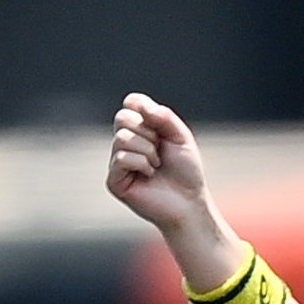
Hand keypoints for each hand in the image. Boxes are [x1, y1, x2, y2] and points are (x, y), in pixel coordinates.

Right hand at [104, 94, 227, 255]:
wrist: (190, 202)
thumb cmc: (186, 171)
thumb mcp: (180, 136)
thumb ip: (162, 116)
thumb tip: (133, 101)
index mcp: (139, 130)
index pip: (130, 105)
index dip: (143, 108)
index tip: (160, 124)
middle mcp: (124, 144)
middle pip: (122, 118)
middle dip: (148, 132)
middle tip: (160, 150)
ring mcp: (116, 162)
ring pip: (122, 138)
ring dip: (148, 150)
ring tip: (157, 164)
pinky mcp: (113, 180)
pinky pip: (122, 157)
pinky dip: (141, 163)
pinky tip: (149, 174)